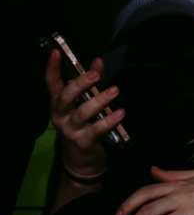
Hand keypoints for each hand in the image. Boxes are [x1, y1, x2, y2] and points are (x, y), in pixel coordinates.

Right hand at [44, 50, 119, 178]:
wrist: (81, 161)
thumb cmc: (83, 127)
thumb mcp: (84, 105)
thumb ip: (92, 84)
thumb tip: (98, 62)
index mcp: (59, 104)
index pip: (52, 84)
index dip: (52, 68)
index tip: (56, 52)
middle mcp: (60, 116)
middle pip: (65, 97)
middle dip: (80, 84)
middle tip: (95, 74)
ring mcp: (70, 129)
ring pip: (82, 113)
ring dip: (99, 101)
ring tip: (115, 90)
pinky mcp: (83, 142)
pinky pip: (97, 130)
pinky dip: (109, 121)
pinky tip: (121, 113)